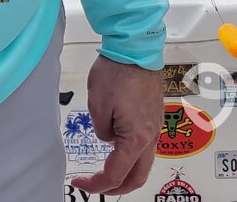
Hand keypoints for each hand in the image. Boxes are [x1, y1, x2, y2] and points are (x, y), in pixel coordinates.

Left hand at [70, 55, 160, 195]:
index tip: (80, 182)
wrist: (137, 48)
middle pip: (137, 177)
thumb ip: (101, 130)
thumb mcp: (97, 104)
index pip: (116, 175)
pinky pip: (145, 145)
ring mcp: (155, 127)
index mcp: (136, 138)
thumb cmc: (118, 71)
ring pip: (143, 162)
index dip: (96, 184)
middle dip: (116, 187)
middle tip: (95, 185)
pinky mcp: (154, 116)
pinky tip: (116, 144)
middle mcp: (151, 137)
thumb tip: (108, 138)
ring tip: (104, 168)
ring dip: (125, 171)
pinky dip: (131, 154)